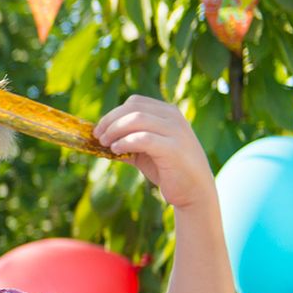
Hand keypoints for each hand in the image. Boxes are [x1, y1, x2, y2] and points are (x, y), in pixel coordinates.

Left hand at [95, 95, 216, 210]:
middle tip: (98, 137)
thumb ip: (127, 141)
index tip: (99, 129)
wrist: (194, 190)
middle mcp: (174, 118)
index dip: (113, 114)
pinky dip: (125, 142)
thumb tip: (99, 138)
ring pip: (137, 118)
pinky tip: (117, 150)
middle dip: (110, 121)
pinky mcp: (173, 148)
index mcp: (168, 113)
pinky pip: (143, 138)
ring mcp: (176, 131)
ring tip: (106, 144)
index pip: (135, 102)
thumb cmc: (168, 169)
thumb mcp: (145, 151)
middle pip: (133, 108)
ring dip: (115, 130)